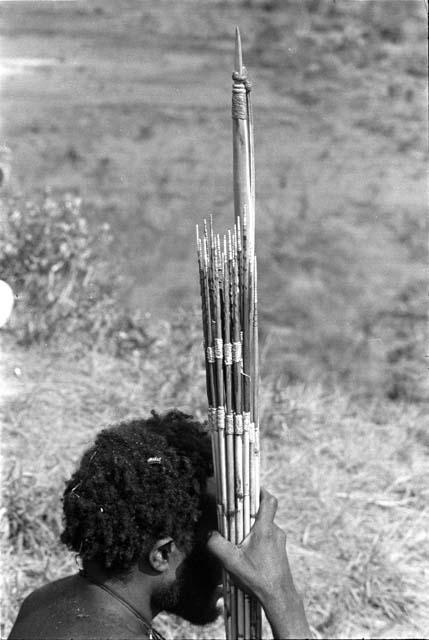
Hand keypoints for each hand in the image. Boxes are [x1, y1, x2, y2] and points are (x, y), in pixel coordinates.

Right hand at [207, 487, 293, 602]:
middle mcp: (275, 532)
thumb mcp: (232, 562)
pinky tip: (247, 553)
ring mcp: (279, 542)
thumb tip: (208, 535)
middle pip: (264, 513)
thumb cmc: (258, 579)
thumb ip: (217, 546)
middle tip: (236, 517)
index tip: (250, 487)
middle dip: (249, 512)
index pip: (269, 501)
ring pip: (265, 527)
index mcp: (265, 530)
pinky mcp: (280, 552)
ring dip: (253, 529)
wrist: (279, 598)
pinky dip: (257, 540)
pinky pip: (268, 538)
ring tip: (239, 539)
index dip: (261, 490)